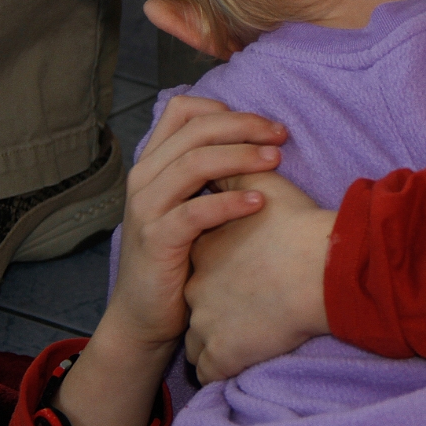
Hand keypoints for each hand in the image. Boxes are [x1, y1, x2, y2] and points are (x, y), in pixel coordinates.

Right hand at [54, 98, 286, 425]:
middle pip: (195, 130)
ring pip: (193, 164)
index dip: (225, 110)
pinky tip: (259, 203)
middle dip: (244, 126)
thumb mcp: (189, 204)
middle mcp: (144, 178)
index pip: (182, 110)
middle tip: (281, 136)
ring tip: (275, 161)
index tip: (264, 125)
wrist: (144, 315)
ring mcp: (146, 209)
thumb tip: (257, 141)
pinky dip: (229, 203)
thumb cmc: (178, 256)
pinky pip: (194, 212)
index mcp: (152, 163)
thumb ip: (208, 173)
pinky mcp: (156, 241)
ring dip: (240, 157)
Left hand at [185, 171, 335, 384]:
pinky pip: (209, 369)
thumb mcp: (267, 186)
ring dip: (212, 340)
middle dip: (210, 305)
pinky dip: (219, 367)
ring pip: (196, 342)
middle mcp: (195, 288)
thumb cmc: (300, 229)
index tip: (237, 272)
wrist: (322, 271)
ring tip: (241, 335)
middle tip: (241, 305)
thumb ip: (239, 172)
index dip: (217, 267)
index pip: (196, 261)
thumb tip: (225, 161)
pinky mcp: (220, 356)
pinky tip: (237, 360)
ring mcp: (205, 325)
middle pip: (192, 302)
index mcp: (204, 251)